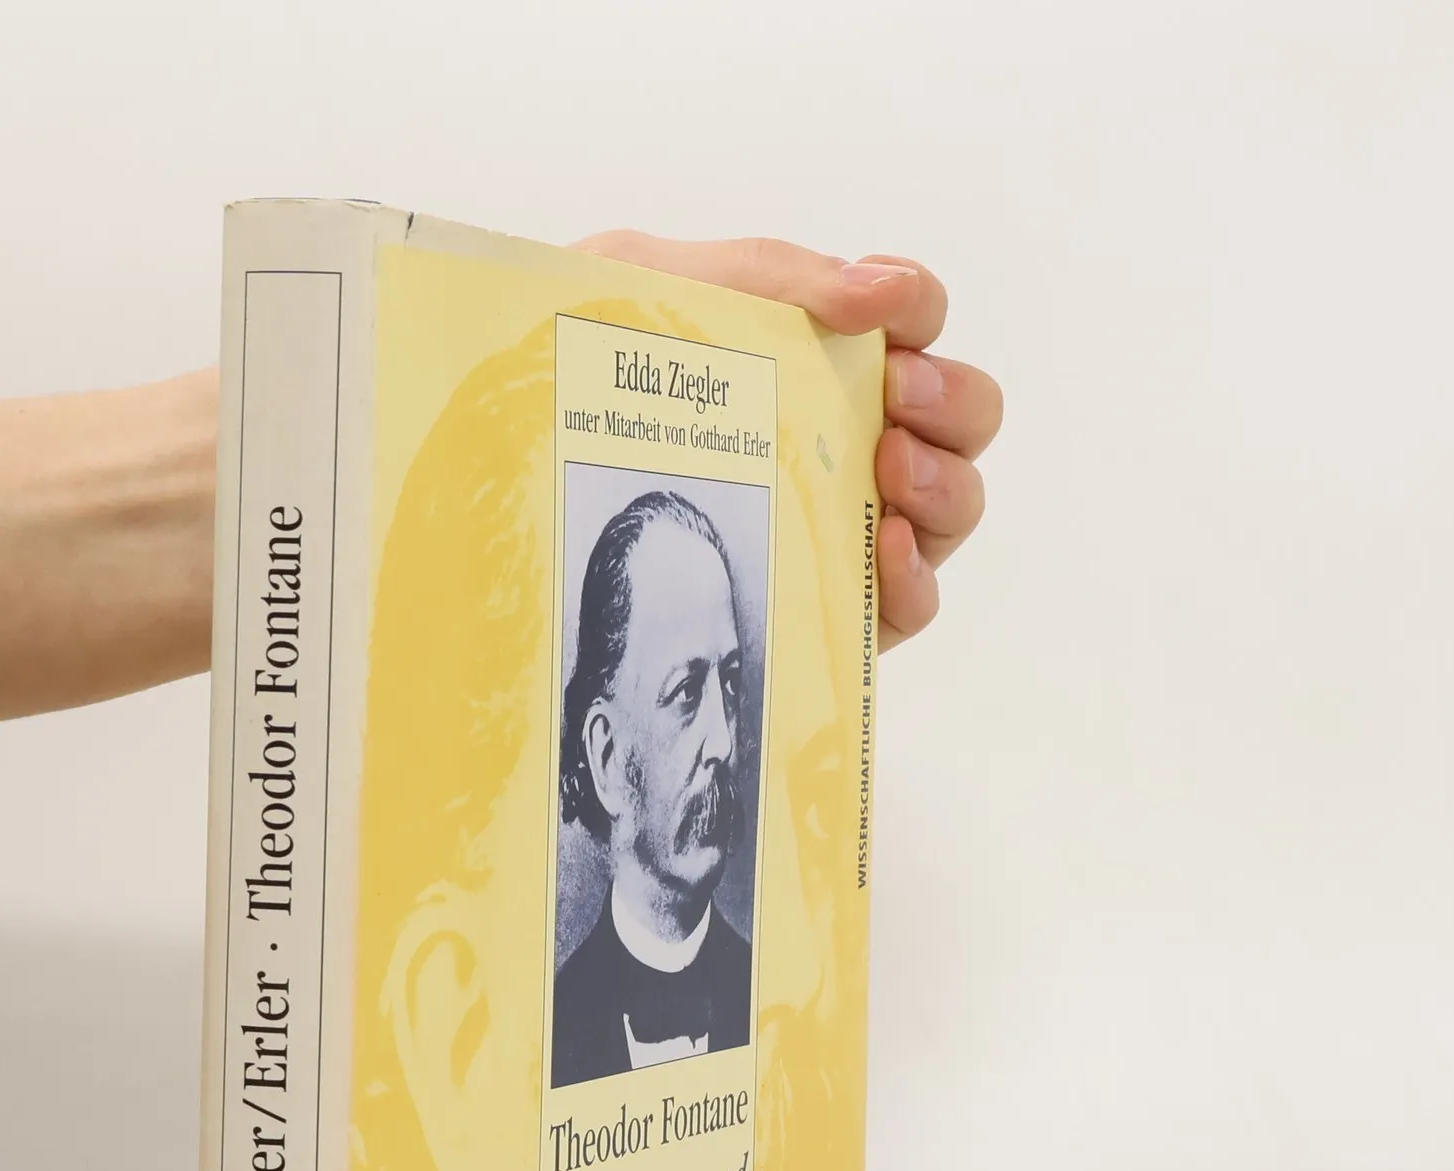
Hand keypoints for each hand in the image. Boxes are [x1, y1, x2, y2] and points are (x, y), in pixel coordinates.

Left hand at [572, 233, 999, 647]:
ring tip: (892, 472)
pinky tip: (885, 550)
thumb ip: (767, 272)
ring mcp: (842, 527)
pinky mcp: (825, 616)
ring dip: (947, 484)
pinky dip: (916, 576)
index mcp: (811, 354)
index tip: (892, 313)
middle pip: (960, 416)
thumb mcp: (647, 282)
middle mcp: (843, 439)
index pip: (909, 319)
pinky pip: (909, 603)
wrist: (493, 474)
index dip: (921, 307)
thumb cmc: (572, 379)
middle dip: (951, 400)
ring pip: (952, 507)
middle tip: (899, 396)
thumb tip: (872, 288)